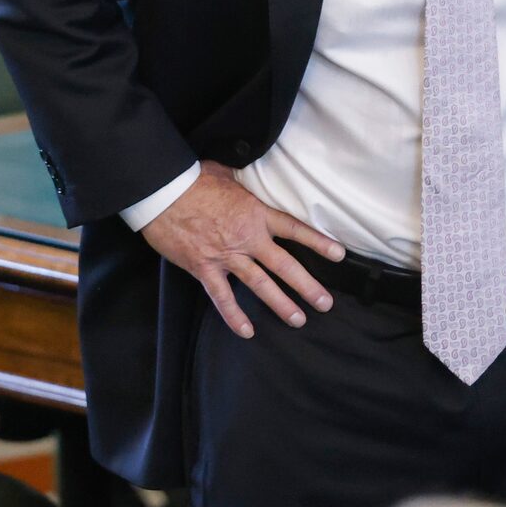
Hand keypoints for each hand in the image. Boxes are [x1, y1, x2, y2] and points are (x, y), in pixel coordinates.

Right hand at [141, 162, 343, 338]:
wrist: (166, 193)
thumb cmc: (197, 180)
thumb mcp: (230, 175)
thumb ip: (245, 184)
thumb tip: (249, 175)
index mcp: (257, 214)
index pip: (295, 230)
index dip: (318, 242)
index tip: (339, 255)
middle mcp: (248, 238)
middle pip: (285, 265)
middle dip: (307, 286)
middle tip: (326, 303)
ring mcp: (227, 256)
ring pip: (260, 285)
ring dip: (281, 304)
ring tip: (298, 320)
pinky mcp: (205, 269)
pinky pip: (223, 298)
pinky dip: (234, 316)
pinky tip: (247, 331)